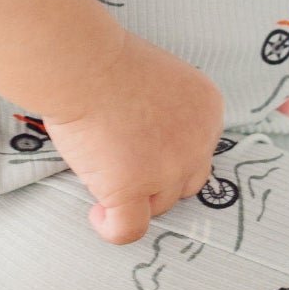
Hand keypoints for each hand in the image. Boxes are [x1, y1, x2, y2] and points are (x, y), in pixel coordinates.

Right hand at [38, 31, 224, 244]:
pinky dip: (112, 227)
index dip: (167, 151)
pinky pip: (129, 229)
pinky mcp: (132, 189)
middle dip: (157, 178)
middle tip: (123, 159)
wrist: (81, 62)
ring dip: (133, 197)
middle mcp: (197, 142)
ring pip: (158, 206)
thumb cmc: (105, 60)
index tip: (141, 145)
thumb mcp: (158, 78)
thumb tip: (149, 143)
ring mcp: (167, 169)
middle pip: (185, 183)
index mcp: (207, 109)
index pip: (199, 150)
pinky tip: (98, 213)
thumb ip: (167, 111)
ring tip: (101, 173)